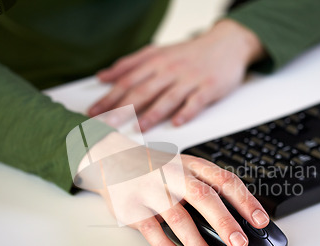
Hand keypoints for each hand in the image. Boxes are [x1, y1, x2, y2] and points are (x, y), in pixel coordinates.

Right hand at [78, 132, 269, 245]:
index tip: (261, 221)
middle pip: (203, 196)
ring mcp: (151, 190)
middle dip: (224, 221)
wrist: (114, 159)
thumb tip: (238, 221)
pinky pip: (151, 230)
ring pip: (177, 217)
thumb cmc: (157, 169)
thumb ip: (207, 188)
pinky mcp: (132, 206)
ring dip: (197, 244)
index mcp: (192, 165)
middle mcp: (173, 175)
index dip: (245, 201)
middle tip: (240, 243)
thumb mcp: (185, 168)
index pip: (224, 180)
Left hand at [88, 19, 263, 130]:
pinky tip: (177, 123)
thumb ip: (129, 64)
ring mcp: (190, 79)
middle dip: (123, 108)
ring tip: (138, 127)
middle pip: (143, 90)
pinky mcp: (209, 87)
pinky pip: (196, 101)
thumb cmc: (189, 53)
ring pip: (168, 97)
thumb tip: (103, 77)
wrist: (226, 43)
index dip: (109, 97)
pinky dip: (187, 112)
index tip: (93, 112)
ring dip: (152, 113)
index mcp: (155, 62)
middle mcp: (170, 70)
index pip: (127, 80)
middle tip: (107, 124)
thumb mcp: (157, 52)